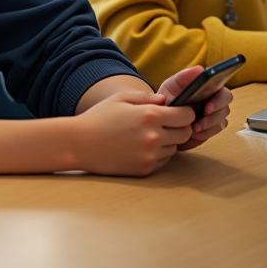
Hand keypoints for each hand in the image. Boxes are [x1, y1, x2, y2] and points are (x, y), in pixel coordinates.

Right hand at [74, 89, 193, 175]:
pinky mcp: (145, 169)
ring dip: (168, 141)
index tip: (178, 111)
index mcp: (150, 115)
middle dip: (180, 127)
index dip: (185, 112)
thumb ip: (147, 97)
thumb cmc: (99, 117)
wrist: (80, 144)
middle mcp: (154, 137)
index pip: (186, 116)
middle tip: (166, 123)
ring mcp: (150, 156)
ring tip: (148, 134)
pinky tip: (140, 146)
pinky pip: (163, 161)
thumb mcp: (120, 98)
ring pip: (174, 148)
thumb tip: (166, 101)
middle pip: (185, 134)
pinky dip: (157, 154)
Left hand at [156, 66, 231, 150]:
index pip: (222, 88)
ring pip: (221, 120)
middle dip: (216, 113)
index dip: (219, 98)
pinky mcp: (211, 128)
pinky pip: (215, 131)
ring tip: (193, 128)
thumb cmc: (168, 100)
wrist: (161, 120)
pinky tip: (194, 134)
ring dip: (209, 125)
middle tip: (202, 118)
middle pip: (226, 105)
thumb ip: (183, 77)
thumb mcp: (171, 87)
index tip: (208, 106)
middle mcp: (213, 99)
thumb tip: (200, 69)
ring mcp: (214, 114)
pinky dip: (205, 133)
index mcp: (206, 86)